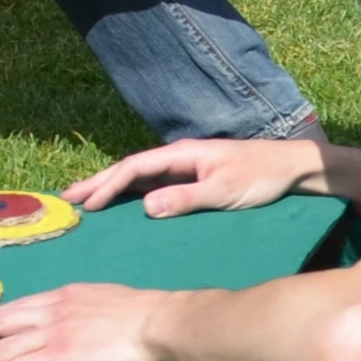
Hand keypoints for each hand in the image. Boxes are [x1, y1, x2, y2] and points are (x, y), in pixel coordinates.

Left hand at [0, 279, 172, 360]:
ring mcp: (53, 332)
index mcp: (61, 296)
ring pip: (1, 348)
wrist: (157, 322)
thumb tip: (78, 317)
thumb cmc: (142, 313)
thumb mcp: (104, 299)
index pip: (18, 307)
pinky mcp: (60, 355)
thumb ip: (83, 308)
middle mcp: (50, 310)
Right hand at [69, 135, 327, 217]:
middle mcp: (179, 156)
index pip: (134, 168)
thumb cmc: (260, 177)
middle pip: (130, 168)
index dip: (108, 185)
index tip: (88, 204)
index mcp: (182, 154)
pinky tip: (123, 203)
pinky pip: (154, 183)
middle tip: (68, 197)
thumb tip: (146, 207)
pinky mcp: (194, 176)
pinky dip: (132, 192)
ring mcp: (185, 166)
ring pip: (139, 175)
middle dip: (98, 182)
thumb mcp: (224, 192)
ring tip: (85, 200)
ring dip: (112, 186)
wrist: (292, 167)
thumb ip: (185, 199)